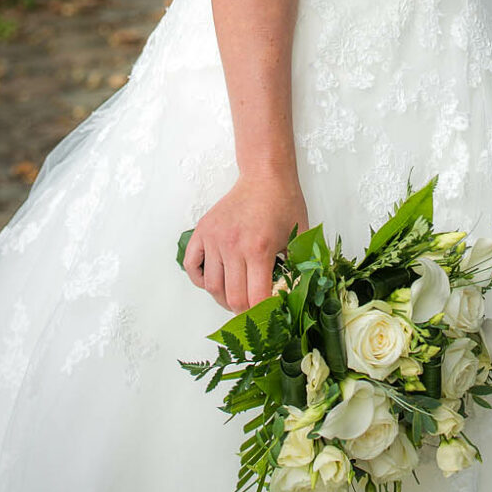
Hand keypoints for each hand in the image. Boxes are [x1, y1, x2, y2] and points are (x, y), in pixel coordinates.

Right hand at [183, 171, 308, 313]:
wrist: (265, 175)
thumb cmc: (284, 203)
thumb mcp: (300, 235)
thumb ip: (300, 267)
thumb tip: (297, 297)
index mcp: (259, 248)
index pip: (255, 298)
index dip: (262, 313)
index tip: (268, 315)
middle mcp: (233, 245)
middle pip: (232, 297)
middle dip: (244, 311)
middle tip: (253, 310)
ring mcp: (214, 238)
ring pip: (211, 286)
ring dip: (223, 299)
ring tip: (236, 296)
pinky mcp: (202, 231)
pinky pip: (191, 266)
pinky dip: (200, 279)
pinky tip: (214, 280)